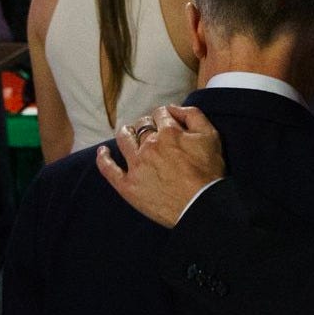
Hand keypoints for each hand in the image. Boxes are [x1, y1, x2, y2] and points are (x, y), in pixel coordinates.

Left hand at [97, 105, 224, 227]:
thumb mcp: (211, 136)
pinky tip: (102, 152)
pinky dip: (103, 158)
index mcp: (169, 132)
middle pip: (142, 125)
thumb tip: (174, 108)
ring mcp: (136, 165)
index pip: (160, 113)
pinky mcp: (128, 185)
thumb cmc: (208, 172)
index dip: (164, 116)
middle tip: (152, 132)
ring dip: (126, 133)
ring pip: (124, 140)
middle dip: (147, 124)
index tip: (168, 123)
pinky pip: (109, 169)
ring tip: (128, 134)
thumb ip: (193, 115)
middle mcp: (149, 145)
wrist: (201, 205)